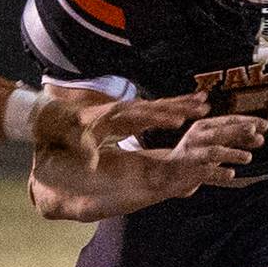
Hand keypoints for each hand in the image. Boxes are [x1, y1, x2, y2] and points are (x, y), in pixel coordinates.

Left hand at [34, 92, 210, 167]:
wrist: (62, 117)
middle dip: (180, 107)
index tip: (177, 121)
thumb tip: (91, 164)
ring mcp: (131, 109)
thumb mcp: (76, 143)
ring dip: (183, 104)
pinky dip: (176, 106)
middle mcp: (126, 109)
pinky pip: (159, 108)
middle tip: (202, 107)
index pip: (141, 116)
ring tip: (205, 102)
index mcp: (114, 117)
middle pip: (157, 106)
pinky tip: (191, 105)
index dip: (159, 118)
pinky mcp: (134, 112)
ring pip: (162, 105)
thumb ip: (86, 152)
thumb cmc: (70, 133)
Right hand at [156, 114, 267, 197]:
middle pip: (219, 132)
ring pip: (213, 152)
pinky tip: (231, 174)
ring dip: (232, 153)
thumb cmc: (196, 157)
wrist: (168, 175)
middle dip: (237, 130)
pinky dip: (219, 173)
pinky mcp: (190, 172)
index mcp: (203, 127)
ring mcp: (192, 155)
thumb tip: (260, 137)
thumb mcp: (215, 144)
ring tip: (248, 157)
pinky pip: (207, 173)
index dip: (247, 121)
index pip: (228, 120)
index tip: (265, 125)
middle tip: (254, 130)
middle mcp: (197, 138)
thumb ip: (236, 140)